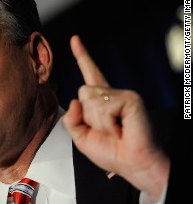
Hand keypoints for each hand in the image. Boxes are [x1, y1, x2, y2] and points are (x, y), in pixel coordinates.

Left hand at [63, 35, 169, 200]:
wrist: (131, 164)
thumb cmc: (111, 152)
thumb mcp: (81, 137)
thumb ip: (72, 119)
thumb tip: (76, 98)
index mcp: (100, 101)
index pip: (89, 74)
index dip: (82, 56)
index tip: (75, 39)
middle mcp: (111, 94)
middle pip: (83, 92)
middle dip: (88, 117)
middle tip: (106, 131)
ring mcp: (123, 94)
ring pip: (91, 99)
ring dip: (98, 122)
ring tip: (115, 130)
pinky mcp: (131, 98)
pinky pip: (104, 106)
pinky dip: (108, 123)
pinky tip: (121, 129)